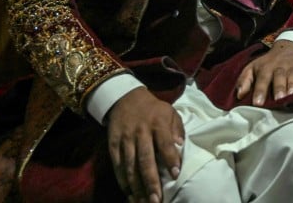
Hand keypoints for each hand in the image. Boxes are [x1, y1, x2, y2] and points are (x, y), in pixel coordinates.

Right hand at [106, 87, 183, 202]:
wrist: (124, 99)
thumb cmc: (153, 109)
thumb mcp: (170, 112)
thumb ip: (176, 129)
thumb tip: (180, 147)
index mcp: (157, 123)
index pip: (164, 143)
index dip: (170, 159)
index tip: (175, 175)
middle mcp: (140, 133)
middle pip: (145, 159)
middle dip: (151, 181)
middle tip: (156, 199)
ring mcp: (125, 140)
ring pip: (129, 166)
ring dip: (136, 186)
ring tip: (144, 202)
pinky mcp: (112, 145)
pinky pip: (117, 166)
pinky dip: (122, 181)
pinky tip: (129, 194)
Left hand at [235, 40, 292, 105]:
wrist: (289, 48)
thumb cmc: (268, 63)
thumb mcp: (252, 67)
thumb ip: (244, 81)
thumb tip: (239, 95)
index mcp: (266, 67)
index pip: (262, 79)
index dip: (260, 91)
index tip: (258, 103)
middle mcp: (280, 67)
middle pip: (280, 77)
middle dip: (279, 88)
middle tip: (278, 99)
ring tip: (291, 96)